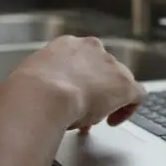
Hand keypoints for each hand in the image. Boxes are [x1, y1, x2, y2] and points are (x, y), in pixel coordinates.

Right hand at [4, 36, 147, 130]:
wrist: (43, 94)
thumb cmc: (29, 91)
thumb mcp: (30, 80)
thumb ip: (40, 83)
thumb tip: (36, 96)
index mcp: (66, 45)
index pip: (80, 62)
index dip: (79, 82)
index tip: (73, 97)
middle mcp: (91, 49)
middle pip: (101, 70)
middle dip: (95, 91)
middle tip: (84, 110)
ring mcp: (110, 66)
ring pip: (118, 82)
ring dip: (109, 100)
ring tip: (95, 118)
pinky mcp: (124, 84)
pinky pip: (136, 94)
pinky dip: (128, 108)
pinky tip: (115, 120)